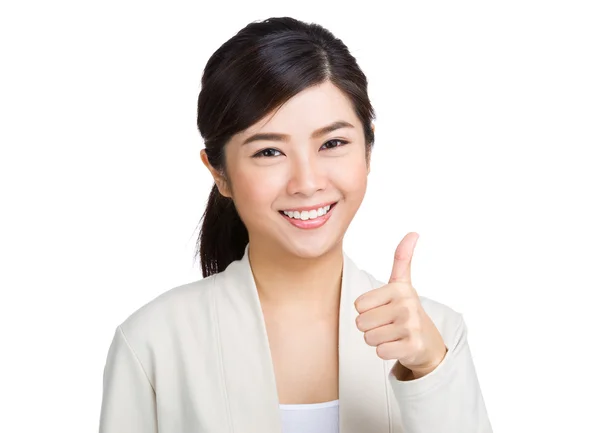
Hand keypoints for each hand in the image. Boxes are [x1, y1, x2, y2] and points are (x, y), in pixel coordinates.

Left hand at [354, 232, 446, 378]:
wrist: (428, 342)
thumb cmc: (406, 311)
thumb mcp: (402, 283)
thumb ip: (402, 258)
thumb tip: (413, 232)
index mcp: (399, 288)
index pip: (358, 305)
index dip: (367, 310)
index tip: (384, 308)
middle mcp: (407, 305)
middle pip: (361, 322)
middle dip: (370, 327)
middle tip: (388, 324)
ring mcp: (411, 326)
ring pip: (369, 338)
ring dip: (378, 340)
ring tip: (393, 334)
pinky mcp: (413, 346)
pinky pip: (380, 351)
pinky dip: (386, 352)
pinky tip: (398, 346)